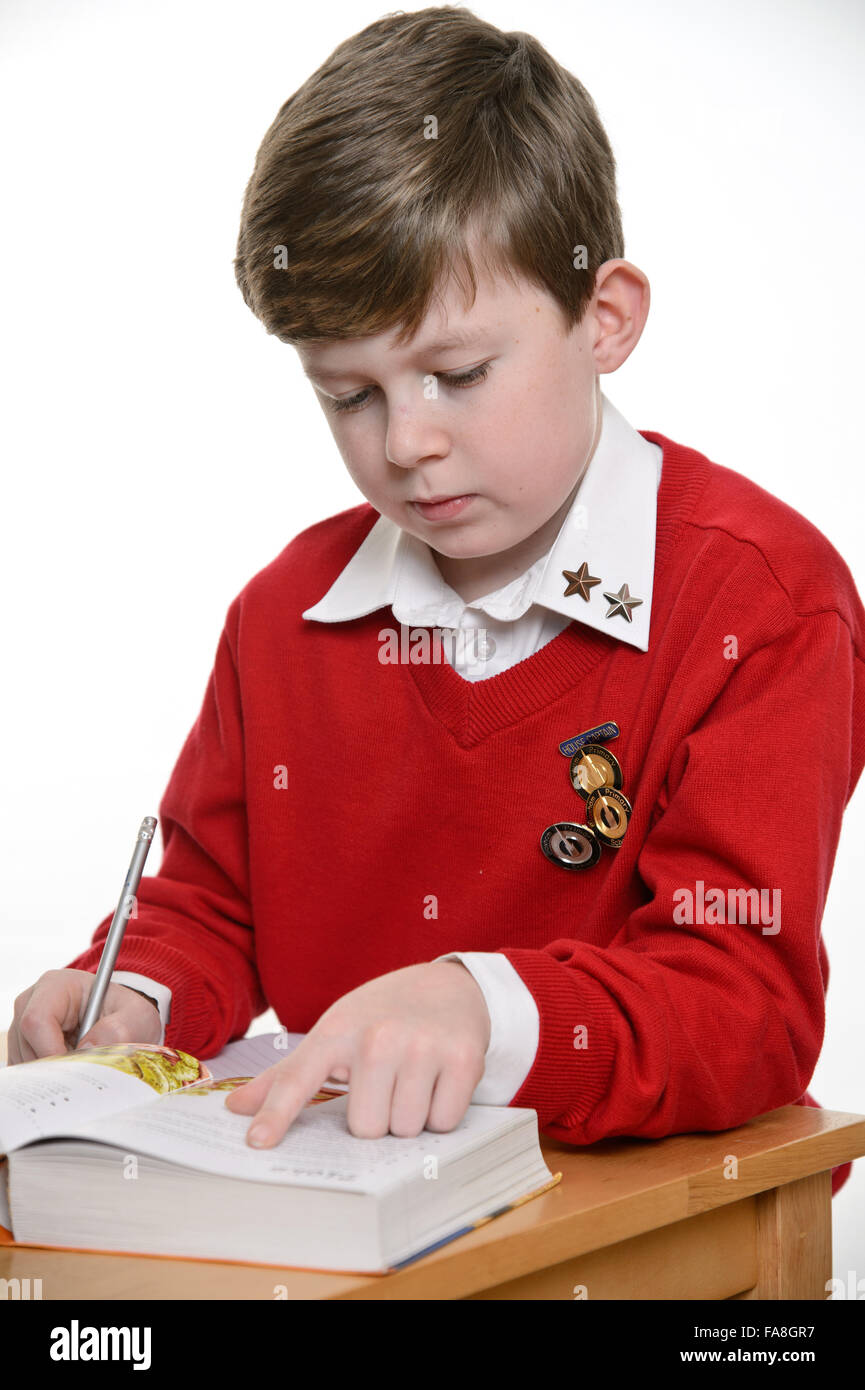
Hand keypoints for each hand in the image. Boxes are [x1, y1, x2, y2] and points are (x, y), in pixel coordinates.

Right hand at [7, 969, 162, 1063]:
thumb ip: (120, 1029)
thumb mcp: (136, 1016)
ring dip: (54, 1073)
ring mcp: (23, 1026)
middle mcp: (31, 1003)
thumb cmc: (126, 1012)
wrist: (122, 1018)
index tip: (75, 1068)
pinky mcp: (23, 1046)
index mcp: (56, 985)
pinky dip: (49, 1077)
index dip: (51, 1049)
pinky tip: (70, 1068)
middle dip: (55, 1066)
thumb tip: (89, 1048)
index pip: (36, 1020)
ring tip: (82, 1063)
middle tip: (84, 1070)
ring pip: (25, 1061)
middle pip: (27, 1046)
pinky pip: (28, 1071)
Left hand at [225, 961, 490, 1145]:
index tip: (257, 1143)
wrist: (449, 986)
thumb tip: (234, 1108)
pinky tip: (439, 1081)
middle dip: (377, 1117)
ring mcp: (422, 1047)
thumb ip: (287, 1075)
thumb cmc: (381, 1016)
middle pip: (365, 1128)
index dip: (277, 1114)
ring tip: (413, 1080)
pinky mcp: (463, 1058)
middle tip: (386, 1085)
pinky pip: (443, 1122)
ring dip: (410, 1117)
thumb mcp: (334, 1032)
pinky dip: (442, 1113)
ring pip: (405, 1129)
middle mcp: (378, 1037)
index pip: (299, 1079)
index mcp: (337, 1030)